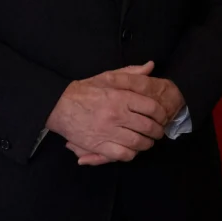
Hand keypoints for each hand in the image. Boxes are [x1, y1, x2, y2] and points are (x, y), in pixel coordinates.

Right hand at [46, 61, 166, 163]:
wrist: (59, 106)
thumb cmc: (86, 91)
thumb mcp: (108, 77)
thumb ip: (131, 73)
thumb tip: (150, 66)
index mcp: (121, 97)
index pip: (152, 108)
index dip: (161, 114)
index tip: (162, 117)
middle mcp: (116, 115)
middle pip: (148, 127)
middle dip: (157, 131)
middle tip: (158, 132)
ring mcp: (108, 132)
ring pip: (137, 143)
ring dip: (147, 144)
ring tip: (148, 141)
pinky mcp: (98, 146)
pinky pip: (122, 155)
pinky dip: (131, 154)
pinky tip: (132, 149)